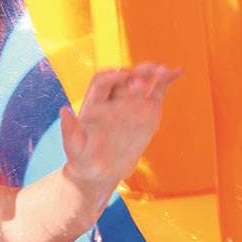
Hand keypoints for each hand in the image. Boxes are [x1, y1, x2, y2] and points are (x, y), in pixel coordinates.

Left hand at [59, 63, 182, 192]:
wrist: (99, 171)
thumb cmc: (82, 159)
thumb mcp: (74, 148)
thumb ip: (69, 132)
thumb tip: (64, 112)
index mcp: (94, 103)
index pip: (102, 81)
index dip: (112, 77)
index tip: (122, 76)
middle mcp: (113, 99)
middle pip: (124, 77)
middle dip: (135, 72)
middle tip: (147, 72)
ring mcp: (130, 104)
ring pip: (142, 81)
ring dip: (152, 72)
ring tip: (164, 70)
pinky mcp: (146, 111)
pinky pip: (157, 92)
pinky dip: (167, 81)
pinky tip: (178, 71)